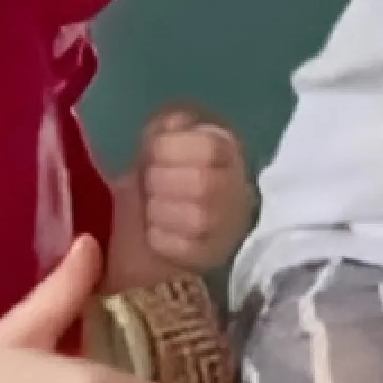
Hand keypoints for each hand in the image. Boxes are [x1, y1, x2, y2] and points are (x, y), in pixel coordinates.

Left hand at [121, 109, 252, 275]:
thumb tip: (171, 124)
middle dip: (163, 182)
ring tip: (150, 210)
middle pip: (204, 183)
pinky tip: (153, 234)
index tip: (151, 154)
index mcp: (226, 151)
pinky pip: (187, 250)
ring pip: (199, 219)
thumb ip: (165, 130)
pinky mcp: (215, 259)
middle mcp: (238, 188)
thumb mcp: (156, 147)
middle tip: (148, 184)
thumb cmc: (153, 182)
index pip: (212, 147)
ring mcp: (230, 227)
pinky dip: (161, 240)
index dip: (174, 149)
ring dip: (160, 212)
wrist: (144, 237)